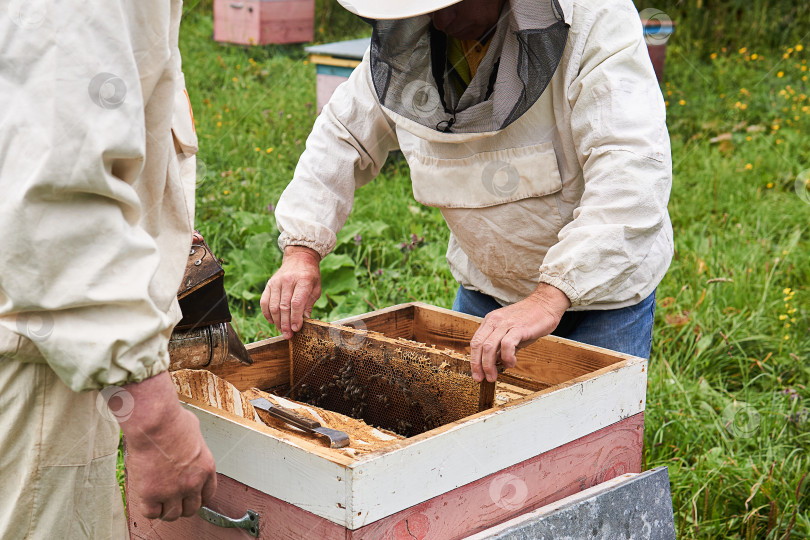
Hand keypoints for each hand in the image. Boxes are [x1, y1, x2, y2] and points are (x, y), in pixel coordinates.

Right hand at [119, 372, 216, 520]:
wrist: (154, 422)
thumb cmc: (172, 420)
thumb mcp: (195, 431)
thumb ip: (194, 445)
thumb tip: (187, 441)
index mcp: (206, 468)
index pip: (207, 495)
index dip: (197, 497)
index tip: (189, 496)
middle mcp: (193, 483)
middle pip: (191, 509)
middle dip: (182, 505)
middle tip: (171, 499)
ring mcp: (173, 491)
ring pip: (172, 515)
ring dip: (165, 509)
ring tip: (158, 500)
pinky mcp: (151, 494)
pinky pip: (151, 513)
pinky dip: (149, 509)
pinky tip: (146, 498)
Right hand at [260, 245, 320, 338]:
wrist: (299, 258)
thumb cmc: (310, 275)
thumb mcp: (316, 289)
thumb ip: (309, 304)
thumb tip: (304, 321)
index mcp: (303, 280)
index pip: (296, 302)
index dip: (295, 318)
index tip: (296, 329)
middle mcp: (288, 280)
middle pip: (283, 306)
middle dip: (285, 323)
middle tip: (288, 336)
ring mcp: (276, 282)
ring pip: (273, 306)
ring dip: (277, 321)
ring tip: (282, 331)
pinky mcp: (269, 284)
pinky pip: (264, 301)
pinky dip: (267, 314)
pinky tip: (272, 322)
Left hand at [470, 284, 570, 382]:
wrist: (546, 303)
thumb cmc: (529, 320)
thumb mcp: (510, 332)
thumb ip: (502, 346)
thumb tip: (496, 363)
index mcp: (490, 321)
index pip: (475, 342)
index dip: (474, 360)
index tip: (477, 373)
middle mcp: (494, 321)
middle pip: (478, 345)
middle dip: (477, 365)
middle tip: (482, 378)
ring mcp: (506, 324)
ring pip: (489, 347)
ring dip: (489, 365)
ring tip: (494, 376)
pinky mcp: (519, 328)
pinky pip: (507, 345)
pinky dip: (507, 357)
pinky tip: (511, 363)